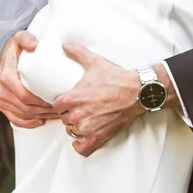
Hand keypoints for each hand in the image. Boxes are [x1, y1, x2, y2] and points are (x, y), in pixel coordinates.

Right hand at [0, 31, 54, 129]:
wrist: (7, 55)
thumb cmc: (18, 47)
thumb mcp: (21, 37)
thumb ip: (26, 37)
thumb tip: (34, 46)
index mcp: (6, 77)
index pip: (26, 96)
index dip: (42, 102)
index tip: (58, 100)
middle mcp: (1, 90)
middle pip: (27, 108)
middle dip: (45, 110)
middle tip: (61, 108)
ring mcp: (0, 99)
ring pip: (23, 115)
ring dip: (41, 116)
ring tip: (56, 113)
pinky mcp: (1, 105)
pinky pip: (15, 119)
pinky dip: (29, 123)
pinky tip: (41, 120)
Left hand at [53, 43, 169, 156]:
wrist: (135, 92)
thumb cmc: (115, 78)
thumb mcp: (94, 62)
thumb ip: (77, 53)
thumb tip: (64, 44)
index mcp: (72, 99)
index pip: (56, 106)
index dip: (62, 103)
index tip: (69, 101)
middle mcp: (77, 115)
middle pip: (64, 119)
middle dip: (70, 114)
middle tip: (80, 108)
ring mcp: (87, 128)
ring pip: (72, 132)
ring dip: (76, 128)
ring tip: (85, 120)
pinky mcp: (98, 137)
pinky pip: (82, 148)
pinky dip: (81, 145)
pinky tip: (83, 139)